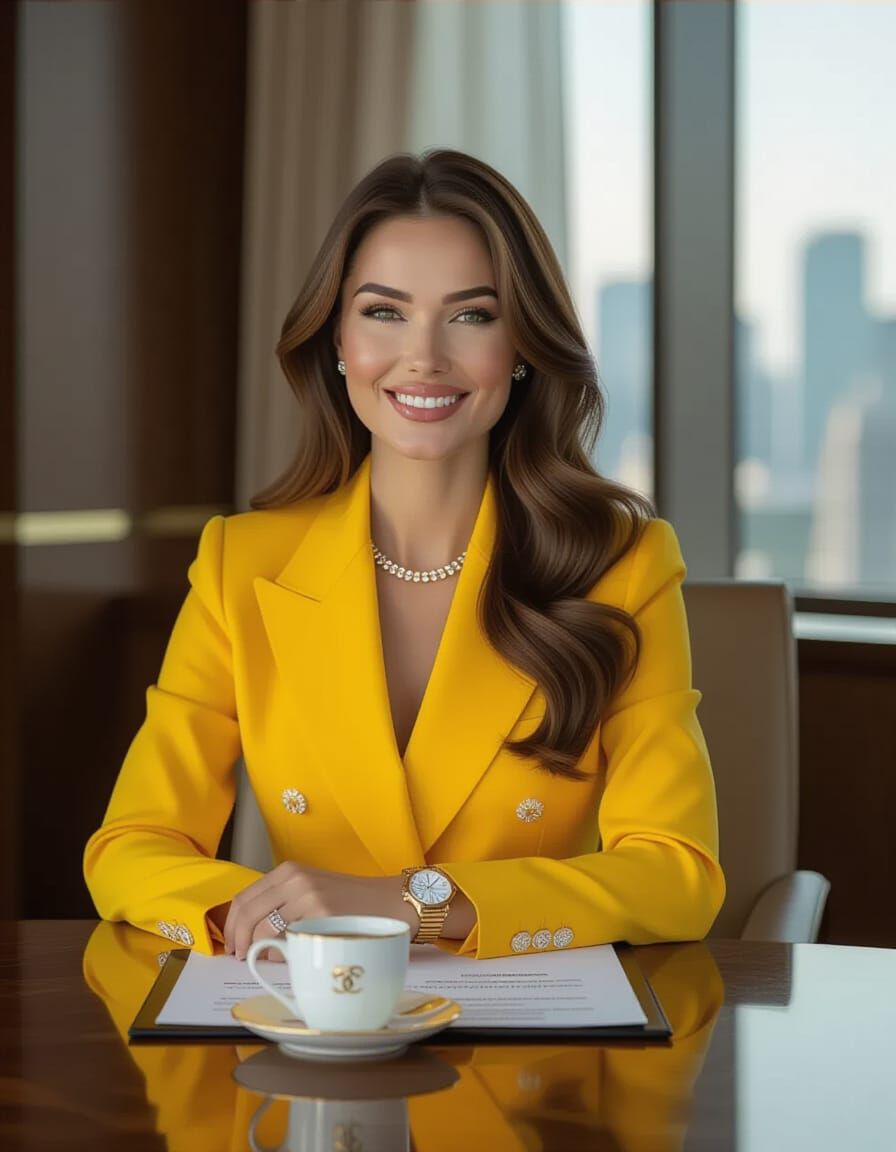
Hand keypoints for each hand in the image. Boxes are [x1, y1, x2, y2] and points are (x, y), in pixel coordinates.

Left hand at [222, 862, 414, 959]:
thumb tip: (247, 934)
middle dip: (238, 941)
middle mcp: (295, 880)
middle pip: (247, 914)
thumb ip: (281, 902)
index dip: (231, 925)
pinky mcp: (323, 917)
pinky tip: (289, 958)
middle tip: (240, 957)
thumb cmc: (349, 902)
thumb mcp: (311, 889)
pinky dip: (281, 955)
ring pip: (264, 931)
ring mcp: (309, 898)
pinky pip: (288, 943)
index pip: (244, 897)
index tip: (231, 943)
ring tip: (267, 959)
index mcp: (289, 871)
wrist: (389, 902)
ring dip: (258, 951)